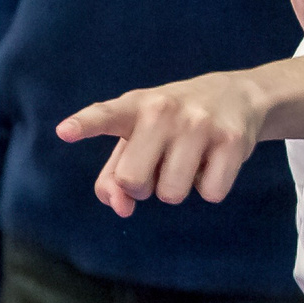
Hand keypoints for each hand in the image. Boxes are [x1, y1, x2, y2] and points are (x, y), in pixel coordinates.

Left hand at [59, 70, 268, 216]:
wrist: (238, 95)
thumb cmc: (173, 124)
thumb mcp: (138, 136)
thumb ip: (114, 175)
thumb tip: (121, 208)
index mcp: (133, 106)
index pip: (104, 115)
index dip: (84, 125)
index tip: (65, 131)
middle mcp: (163, 110)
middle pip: (133, 180)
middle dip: (143, 186)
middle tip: (159, 165)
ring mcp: (200, 124)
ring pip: (173, 194)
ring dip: (178, 188)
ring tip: (189, 161)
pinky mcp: (232, 140)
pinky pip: (211, 193)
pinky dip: (211, 187)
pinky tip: (214, 162)